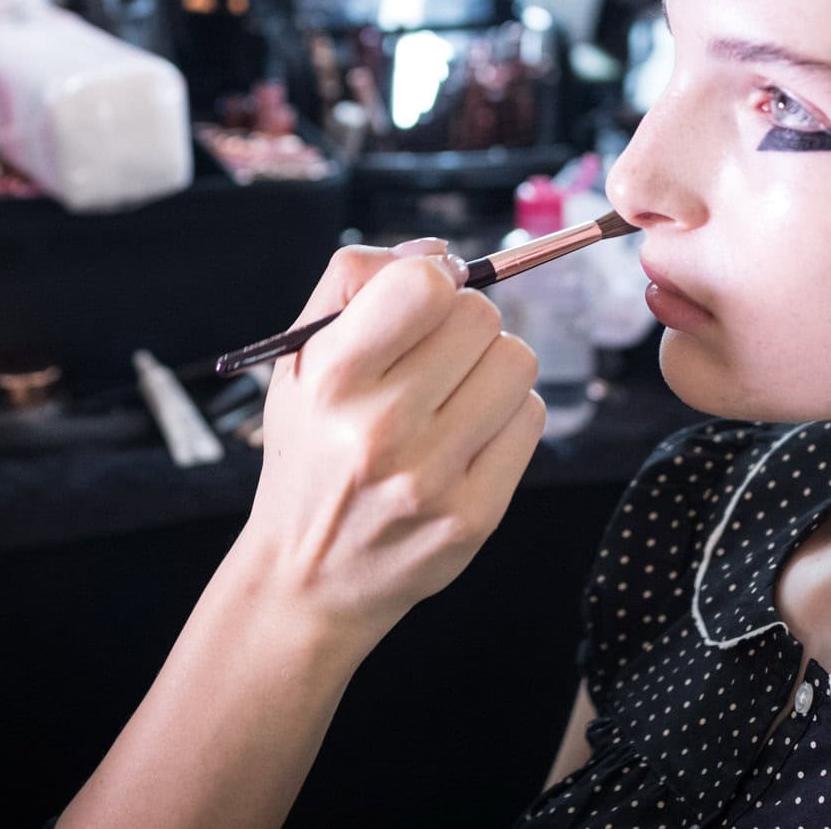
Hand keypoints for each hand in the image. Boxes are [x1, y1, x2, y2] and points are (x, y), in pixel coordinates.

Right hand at [239, 243, 543, 642]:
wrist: (307, 576)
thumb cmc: (310, 451)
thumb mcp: (299, 359)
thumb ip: (354, 283)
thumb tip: (440, 253)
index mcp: (333, 380)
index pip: (425, 285)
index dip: (434, 280)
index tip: (423, 301)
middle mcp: (381, 429)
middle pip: (481, 318)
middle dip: (462, 324)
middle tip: (434, 358)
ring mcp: (432, 478)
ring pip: (517, 362)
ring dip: (491, 367)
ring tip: (452, 396)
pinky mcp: (475, 516)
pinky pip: (531, 418)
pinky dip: (507, 415)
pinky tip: (467, 435)